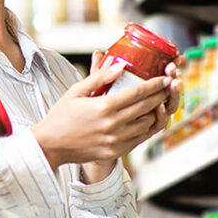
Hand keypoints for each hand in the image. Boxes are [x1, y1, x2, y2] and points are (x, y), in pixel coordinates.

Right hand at [32, 51, 171, 174]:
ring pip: (147, 124)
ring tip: (157, 103)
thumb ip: (99, 78)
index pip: (138, 93)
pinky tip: (146, 119)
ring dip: (155, 112)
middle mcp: (113, 124)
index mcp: (104, 106)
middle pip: (147, 107)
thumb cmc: (61, 116)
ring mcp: (116, 140)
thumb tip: (120, 66)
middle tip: (167, 87)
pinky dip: (145, 128)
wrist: (51, 145)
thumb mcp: (76, 91)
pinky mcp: (115, 151)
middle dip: (160, 95)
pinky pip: (139, 139)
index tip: (164, 78)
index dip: (155, 84)